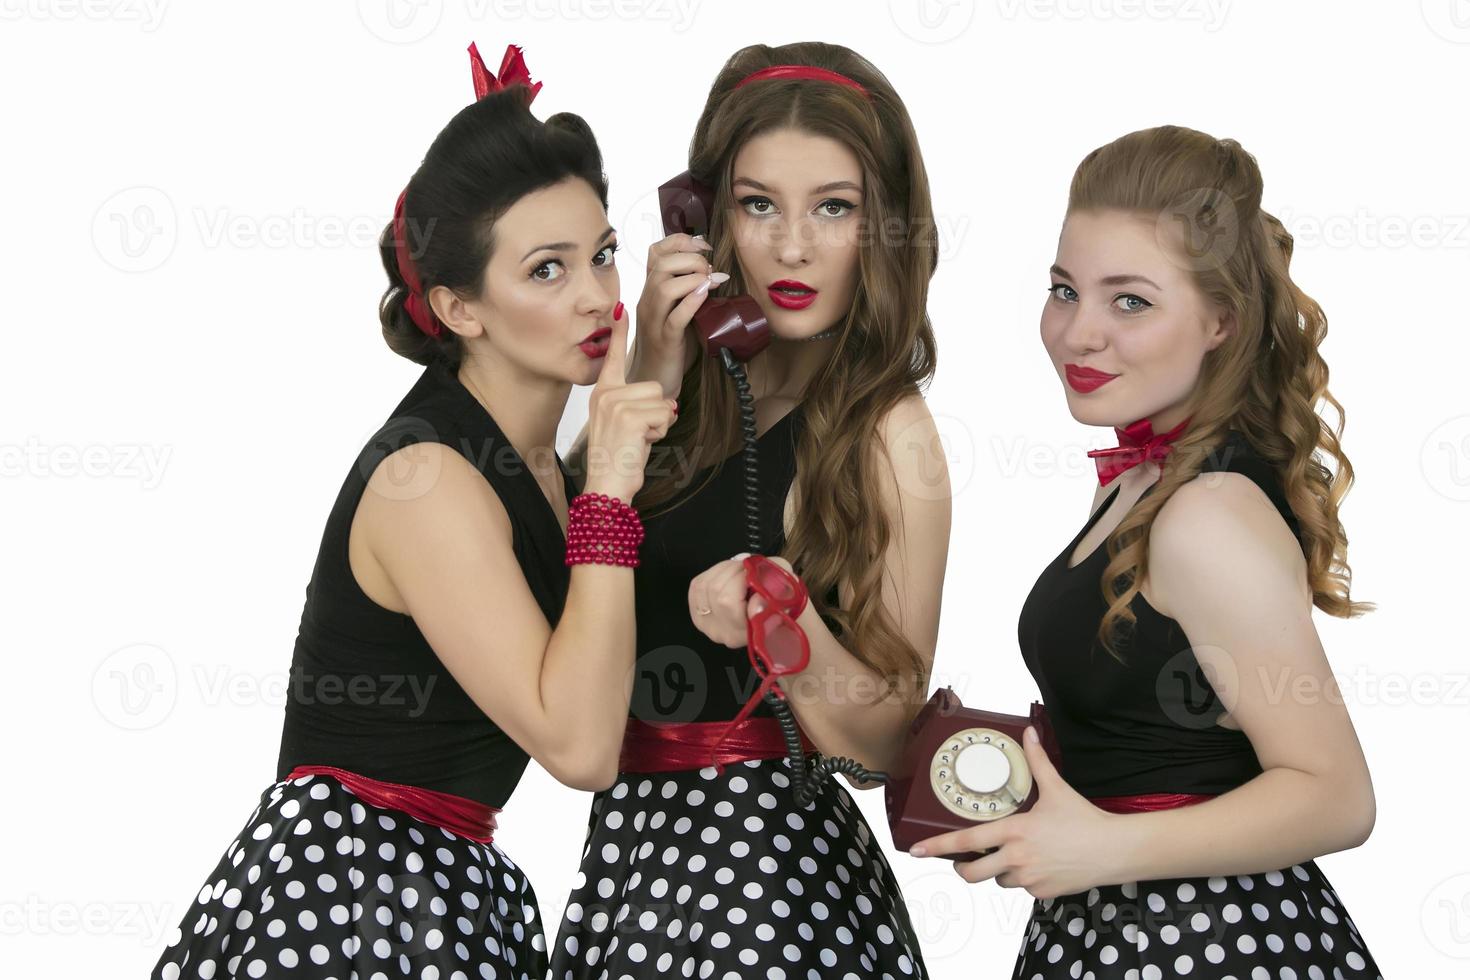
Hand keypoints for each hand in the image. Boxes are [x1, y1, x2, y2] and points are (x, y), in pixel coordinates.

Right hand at [583, 303, 677, 502]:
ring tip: (640, 438)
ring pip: (660, 398)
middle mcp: (605, 393)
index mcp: (603, 392)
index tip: (620, 307)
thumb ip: (636, 405)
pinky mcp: (628, 415)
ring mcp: (615, 403)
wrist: (607, 484)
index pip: (613, 357)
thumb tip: (666, 402)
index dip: (618, 332)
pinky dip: (659, 431)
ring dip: (660, 422)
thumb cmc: (619, 457)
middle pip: (654, 385)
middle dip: (657, 412)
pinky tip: (641, 443)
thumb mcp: (624, 424)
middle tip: (639, 433)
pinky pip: (662, 413)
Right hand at [634, 233, 726, 398]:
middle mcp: (648, 302)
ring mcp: (654, 321)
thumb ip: (685, 291)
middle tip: (710, 269)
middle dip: (691, 258)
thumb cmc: (670, 343)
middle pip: (661, 264)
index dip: (681, 241)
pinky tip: (707, 294)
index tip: (704, 247)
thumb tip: (713, 272)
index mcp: (650, 292)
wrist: (655, 379)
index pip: (655, 252)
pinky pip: (676, 316)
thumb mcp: (675, 310)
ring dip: (693, 277)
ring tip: (711, 282)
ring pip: (665, 287)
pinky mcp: (666, 340)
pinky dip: (693, 301)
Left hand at [909, 726, 1119, 900]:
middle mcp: (1016, 858)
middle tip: (967, 861)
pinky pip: (1021, 889)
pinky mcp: (1041, 894)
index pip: (966, 841)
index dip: (938, 846)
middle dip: (964, 868)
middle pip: (972, 873)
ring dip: (1000, 871)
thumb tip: (1029, 732)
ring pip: (998, 880)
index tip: (916, 851)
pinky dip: (1024, 879)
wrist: (1114, 850)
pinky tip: (1041, 865)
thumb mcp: (1056, 788)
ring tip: (1019, 854)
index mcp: (1013, 831)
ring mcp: (1028, 879)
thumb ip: (1037, 761)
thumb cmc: (1084, 819)